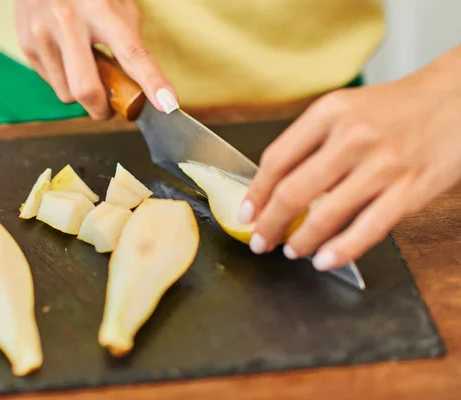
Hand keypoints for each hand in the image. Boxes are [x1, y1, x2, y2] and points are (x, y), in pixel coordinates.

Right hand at [15, 0, 177, 119]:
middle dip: (103, 110)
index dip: (152, 81)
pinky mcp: (27, 45)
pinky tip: (67, 56)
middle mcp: (68, 20)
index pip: (132, 53)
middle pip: (87, 89)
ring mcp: (42, 34)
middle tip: (111, 107)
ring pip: (68, 94)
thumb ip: (130, 43)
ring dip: (83, 93)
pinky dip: (65, 80)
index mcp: (100, 8)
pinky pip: (53, 84)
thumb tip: (142, 85)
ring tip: (85, 66)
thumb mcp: (118, 5)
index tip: (167, 103)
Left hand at [238, 46, 460, 270]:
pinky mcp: (410, 190)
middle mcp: (353, 137)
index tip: (246, 213)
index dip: (255, 193)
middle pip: (293, 192)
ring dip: (300, 241)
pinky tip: (324, 260)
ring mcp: (383, 165)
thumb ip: (311, 143)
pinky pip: (367, 229)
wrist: (457, 99)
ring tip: (290, 251)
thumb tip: (273, 188)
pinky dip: (340, 250)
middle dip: (269, 225)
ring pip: (325, 215)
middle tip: (259, 241)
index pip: (277, 160)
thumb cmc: (395, 109)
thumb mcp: (345, 110)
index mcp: (329, 113)